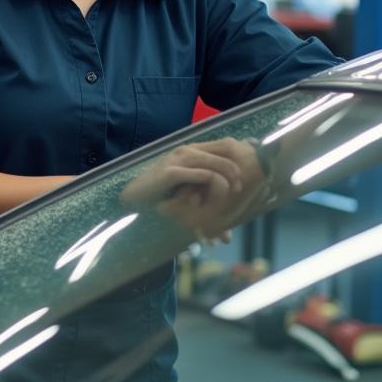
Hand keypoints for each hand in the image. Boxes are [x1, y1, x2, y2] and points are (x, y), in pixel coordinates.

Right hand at [120, 137, 268, 243]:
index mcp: (191, 150)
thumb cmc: (158, 199)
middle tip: (240, 188)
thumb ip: (205, 206)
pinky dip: (211, 187)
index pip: (225, 144)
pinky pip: (202, 176)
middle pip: (225, 150)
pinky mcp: (172, 172)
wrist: (131, 199)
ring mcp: (178, 159)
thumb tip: (225, 237)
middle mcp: (186, 150)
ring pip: (216, 164)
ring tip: (232, 193)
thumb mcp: (186, 196)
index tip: (251, 174)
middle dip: (237, 171)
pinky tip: (213, 200)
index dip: (240, 156)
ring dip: (228, 180)